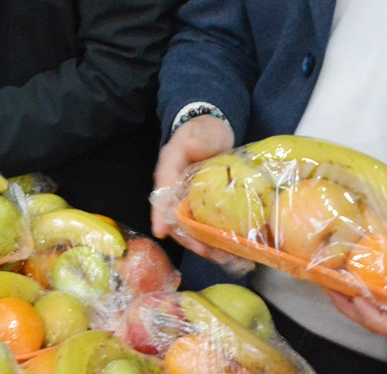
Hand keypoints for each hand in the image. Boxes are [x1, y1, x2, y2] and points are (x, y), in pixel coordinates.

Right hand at [150, 114, 234, 247]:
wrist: (213, 131)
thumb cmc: (205, 130)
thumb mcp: (204, 132)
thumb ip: (198, 140)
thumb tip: (190, 148)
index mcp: (169, 168)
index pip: (161, 192)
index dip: (160, 213)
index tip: (161, 232)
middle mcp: (172, 186)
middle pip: (172, 216)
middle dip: (187, 237)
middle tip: (206, 252)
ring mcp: (184, 196)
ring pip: (185, 225)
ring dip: (199, 242)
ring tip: (220, 257)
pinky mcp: (198, 203)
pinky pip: (199, 223)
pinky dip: (209, 237)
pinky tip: (225, 249)